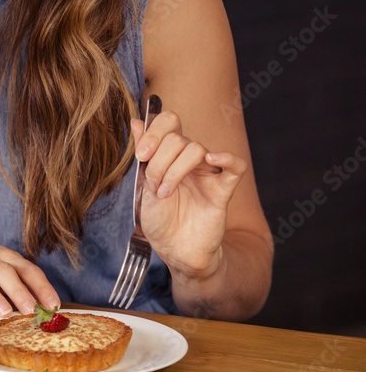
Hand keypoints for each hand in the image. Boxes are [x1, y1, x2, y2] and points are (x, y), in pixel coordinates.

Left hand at [131, 109, 246, 280]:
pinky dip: (227, 158)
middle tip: (152, 185)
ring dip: (175, 171)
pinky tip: (211, 159)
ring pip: (197, 150)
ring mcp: (207, 173)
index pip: (169, 122)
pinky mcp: (222, 190)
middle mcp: (189, 159)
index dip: (154, 132)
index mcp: (170, 154)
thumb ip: (144, 154)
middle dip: (158, 161)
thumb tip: (135, 121)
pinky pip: (236, 166)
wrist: (175, 250)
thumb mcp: (142, 185)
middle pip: (178, 139)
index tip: (141, 155)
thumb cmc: (160, 219)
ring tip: (165, 193)